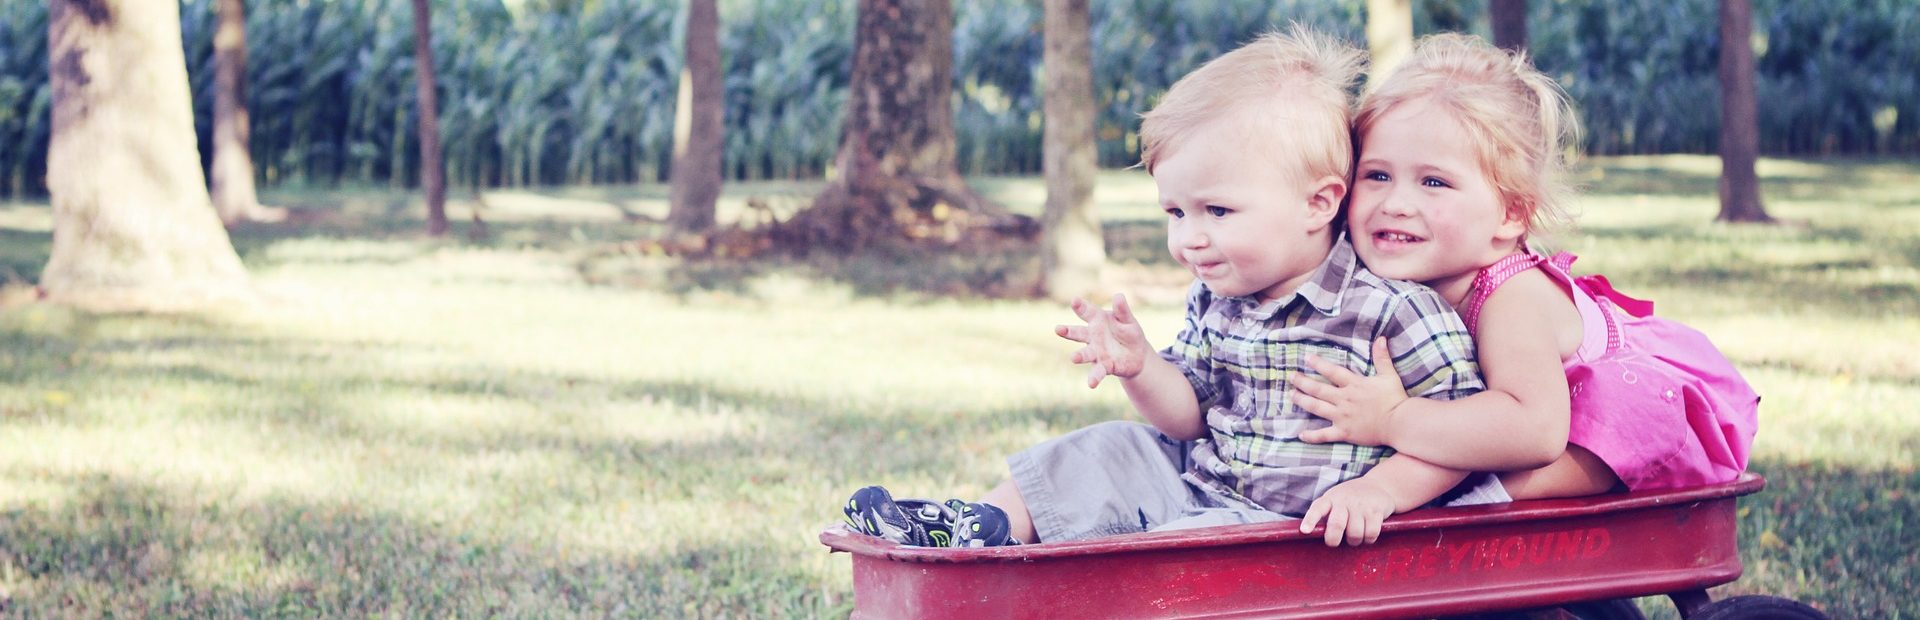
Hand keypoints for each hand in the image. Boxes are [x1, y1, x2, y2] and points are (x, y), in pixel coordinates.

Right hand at [1054, 294, 1152, 387]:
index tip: (1074, 300)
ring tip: (1073, 358)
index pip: (1087, 312)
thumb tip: (1118, 296)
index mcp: (1098, 320)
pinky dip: (1094, 378)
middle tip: (1058, 329)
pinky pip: (1098, 372)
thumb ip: (1122, 310)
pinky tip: (1091, 384)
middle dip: (1068, 331)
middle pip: (1078, 333)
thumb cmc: (1130, 333)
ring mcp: (1097, 352)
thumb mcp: (1129, 320)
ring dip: (1079, 356)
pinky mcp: (1104, 366)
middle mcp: (1093, 337)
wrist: (1137, 356)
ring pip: (1085, 353)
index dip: (1080, 306)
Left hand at [1294, 337, 1409, 445]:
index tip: (1307, 358)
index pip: (1332, 372)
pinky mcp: (1344, 433)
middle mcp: (1344, 399)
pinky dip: (1312, 436)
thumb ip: (1382, 357)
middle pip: (1318, 389)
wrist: (1399, 423)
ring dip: (1302, 401)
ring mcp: (1342, 417)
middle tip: (1291, 377)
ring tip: (1291, 395)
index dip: (1319, 364)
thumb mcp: (1389, 375)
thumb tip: (1381, 338)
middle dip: (1303, 382)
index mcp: (1354, 385)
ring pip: (1317, 408)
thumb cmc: (1395, 399)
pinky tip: (1301, 434)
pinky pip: (1324, 435)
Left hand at [1299, 476, 1397, 546]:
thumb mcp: (1335, 500)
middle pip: (1337, 524)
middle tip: (1334, 542)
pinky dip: (1368, 539)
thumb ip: (1325, 514)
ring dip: (1354, 541)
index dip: (1310, 520)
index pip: (1317, 508)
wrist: (1379, 485)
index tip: (1305, 531)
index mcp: (1330, 498)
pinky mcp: (1376, 510)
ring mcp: (1361, 505)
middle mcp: (1345, 500)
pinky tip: (1367, 534)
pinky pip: (1371, 533)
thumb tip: (1313, 534)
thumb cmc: (1351, 498)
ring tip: (1354, 537)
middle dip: (1333, 539)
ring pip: (1355, 533)